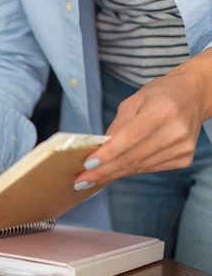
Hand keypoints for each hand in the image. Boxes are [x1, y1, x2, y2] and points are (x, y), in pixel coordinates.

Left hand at [75, 50, 211, 188]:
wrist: (194, 96)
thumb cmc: (160, 95)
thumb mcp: (133, 101)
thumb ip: (117, 126)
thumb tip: (99, 150)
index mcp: (163, 110)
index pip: (130, 137)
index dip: (108, 154)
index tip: (87, 164)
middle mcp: (176, 131)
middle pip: (133, 157)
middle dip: (103, 171)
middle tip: (81, 180)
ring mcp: (182, 147)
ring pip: (139, 167)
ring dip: (113, 174)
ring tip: (91, 179)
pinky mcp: (184, 158)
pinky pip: (149, 168)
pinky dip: (129, 171)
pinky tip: (113, 172)